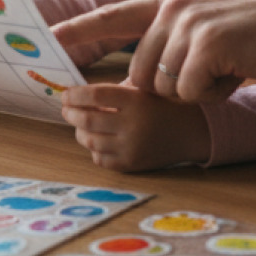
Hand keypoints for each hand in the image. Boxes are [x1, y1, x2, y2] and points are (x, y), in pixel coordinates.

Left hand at [58, 0, 255, 103]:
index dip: (79, 31)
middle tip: (212, 72)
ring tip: (227, 67)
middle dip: (173, 89)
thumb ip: (171, 44)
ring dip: (196, 91)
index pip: (113, 16)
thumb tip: (136, 85)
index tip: (50, 41)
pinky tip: (236, 71)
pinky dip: (214, 93)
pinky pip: (190, 92)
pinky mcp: (207, 42)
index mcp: (169, 1)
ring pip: (164, 87)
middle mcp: (172, 6)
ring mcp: (188, 22)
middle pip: (142, 73)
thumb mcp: (208, 28)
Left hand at [60, 83, 211, 170]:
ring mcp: (131, 148)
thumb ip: (114, 92)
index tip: (66, 95)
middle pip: (88, 120)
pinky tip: (98, 140)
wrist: (190, 132)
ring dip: (80, 131)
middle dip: (71, 114)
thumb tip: (77, 96)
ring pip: (89, 141)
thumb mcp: (143, 90)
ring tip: (81, 124)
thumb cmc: (162, 105)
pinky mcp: (131, 164)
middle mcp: (133, 126)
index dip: (75, 95)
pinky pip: (99, 159)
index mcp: (136, 101)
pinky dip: (93, 149)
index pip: (96, 96)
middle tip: (67, 110)